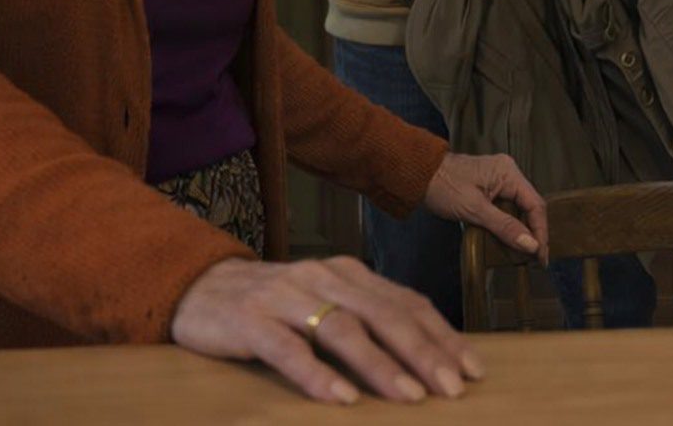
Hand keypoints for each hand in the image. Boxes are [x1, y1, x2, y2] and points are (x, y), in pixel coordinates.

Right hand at [171, 254, 484, 404]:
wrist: (199, 288)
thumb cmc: (273, 305)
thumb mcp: (324, 303)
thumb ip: (364, 318)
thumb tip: (421, 356)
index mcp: (347, 272)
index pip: (404, 301)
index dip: (441, 334)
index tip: (473, 368)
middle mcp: (323, 277)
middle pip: (383, 313)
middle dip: (423, 351)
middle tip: (454, 388)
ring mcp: (287, 297)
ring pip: (343, 329)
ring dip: (381, 365)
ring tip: (412, 397)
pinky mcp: (251, 321)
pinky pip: (289, 349)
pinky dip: (318, 375)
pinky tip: (341, 400)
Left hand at [424, 151, 548, 263]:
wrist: (418, 175)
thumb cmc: (444, 187)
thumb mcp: (475, 210)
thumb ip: (505, 227)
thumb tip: (532, 245)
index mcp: (508, 172)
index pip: (535, 204)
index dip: (540, 232)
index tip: (540, 257)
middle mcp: (508, 173)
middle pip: (530, 206)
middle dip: (533, 233)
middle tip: (535, 260)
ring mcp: (499, 180)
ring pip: (519, 209)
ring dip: (522, 231)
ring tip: (525, 256)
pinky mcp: (489, 188)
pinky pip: (507, 208)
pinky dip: (509, 226)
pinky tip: (510, 242)